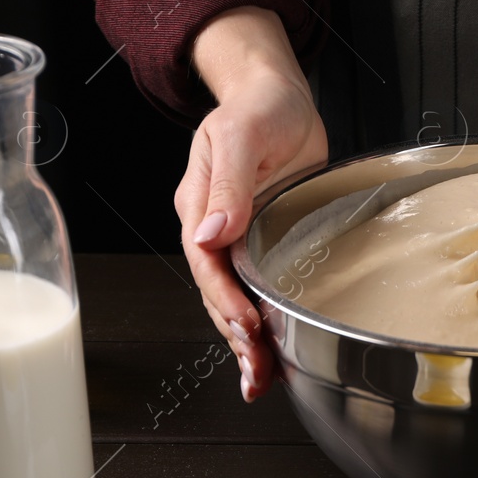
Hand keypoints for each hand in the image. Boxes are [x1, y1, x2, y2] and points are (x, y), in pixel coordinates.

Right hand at [176, 6, 326, 401]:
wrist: (278, 97)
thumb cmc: (258, 107)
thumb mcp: (240, 134)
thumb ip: (228, 184)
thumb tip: (213, 232)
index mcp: (199, 204)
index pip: (206, 262)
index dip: (225, 298)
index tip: (246, 326)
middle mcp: (213, 228)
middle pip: (216, 292)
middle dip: (234, 335)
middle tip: (257, 371)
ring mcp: (238, 239)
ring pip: (234, 300)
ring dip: (247, 342)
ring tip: (261, 380)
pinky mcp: (264, 245)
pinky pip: (257, 291)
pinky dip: (265, 325)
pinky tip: (274, 356)